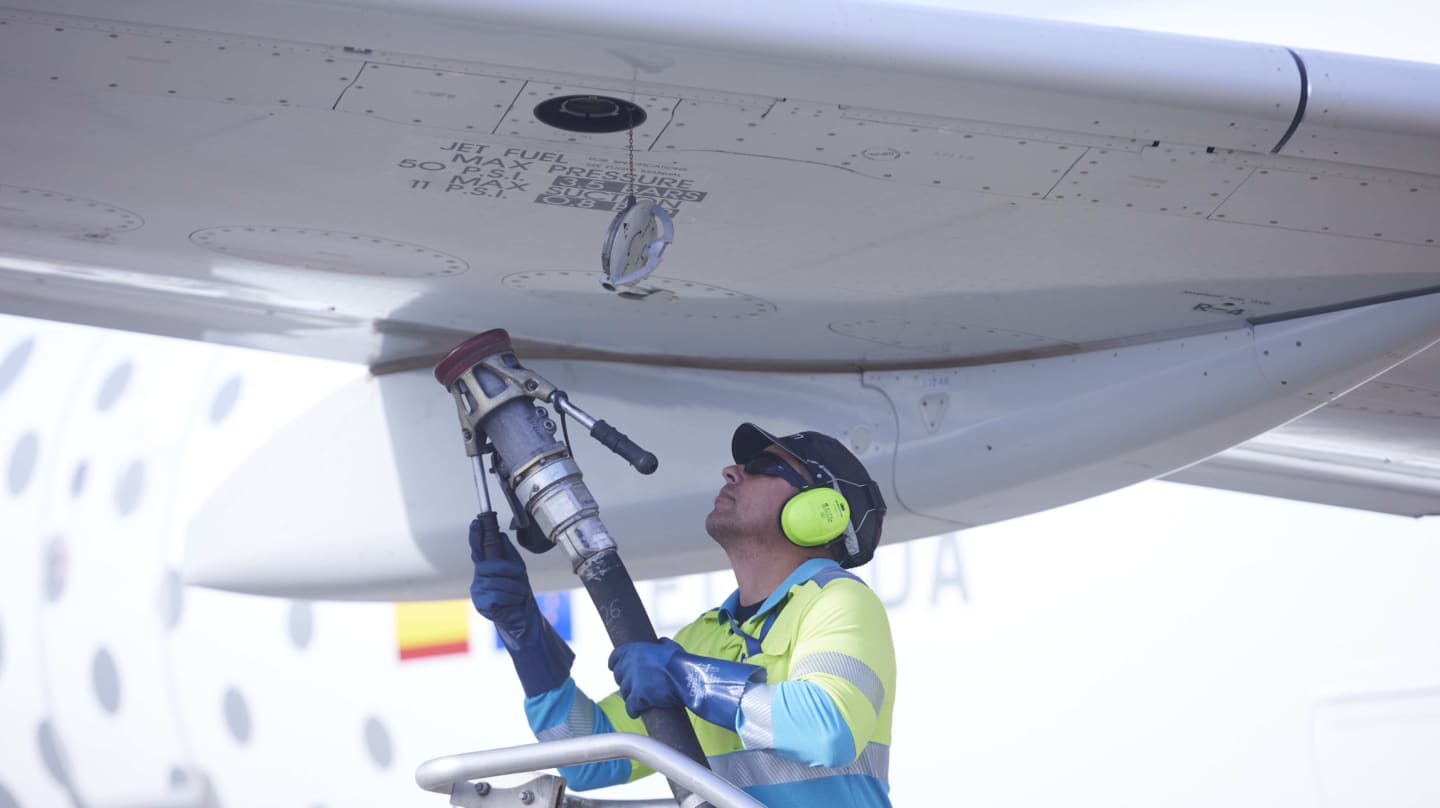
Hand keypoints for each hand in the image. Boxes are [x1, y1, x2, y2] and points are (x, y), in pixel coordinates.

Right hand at [468, 518, 537, 640]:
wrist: (524, 617)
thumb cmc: (519, 592)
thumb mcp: (517, 569)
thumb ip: (508, 553)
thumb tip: (501, 535)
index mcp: (487, 567)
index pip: (478, 548)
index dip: (476, 535)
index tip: (477, 522)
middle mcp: (479, 577)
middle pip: (489, 565)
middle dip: (508, 569)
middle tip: (520, 576)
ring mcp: (478, 591)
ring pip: (495, 581)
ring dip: (514, 586)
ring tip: (518, 594)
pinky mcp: (480, 604)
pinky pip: (496, 594)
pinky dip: (510, 597)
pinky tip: (512, 602)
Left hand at [609, 638, 683, 717]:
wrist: (685, 677)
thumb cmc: (680, 662)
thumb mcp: (670, 647)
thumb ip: (662, 644)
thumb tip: (660, 643)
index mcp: (634, 650)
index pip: (615, 656)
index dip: (614, 663)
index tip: (614, 667)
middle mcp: (629, 665)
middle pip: (618, 676)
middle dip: (625, 681)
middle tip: (634, 685)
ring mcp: (632, 682)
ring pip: (624, 692)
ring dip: (630, 696)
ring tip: (640, 700)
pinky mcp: (637, 698)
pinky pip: (630, 708)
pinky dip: (633, 711)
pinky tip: (637, 713)